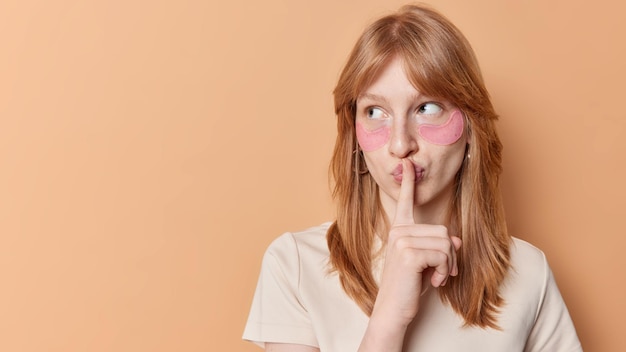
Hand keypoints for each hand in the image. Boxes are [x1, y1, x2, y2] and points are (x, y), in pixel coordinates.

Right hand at [372, 158, 461, 327]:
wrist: (393, 311)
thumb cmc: (409, 288)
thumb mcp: (429, 265)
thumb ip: (440, 248)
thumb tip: (457, 240)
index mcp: (399, 231)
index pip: (405, 202)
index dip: (409, 182)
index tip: (408, 163)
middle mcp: (398, 231)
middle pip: (443, 230)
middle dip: (450, 255)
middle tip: (441, 273)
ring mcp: (401, 240)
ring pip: (446, 243)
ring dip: (449, 264)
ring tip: (436, 277)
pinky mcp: (408, 252)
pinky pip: (443, 254)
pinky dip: (445, 271)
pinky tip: (433, 281)